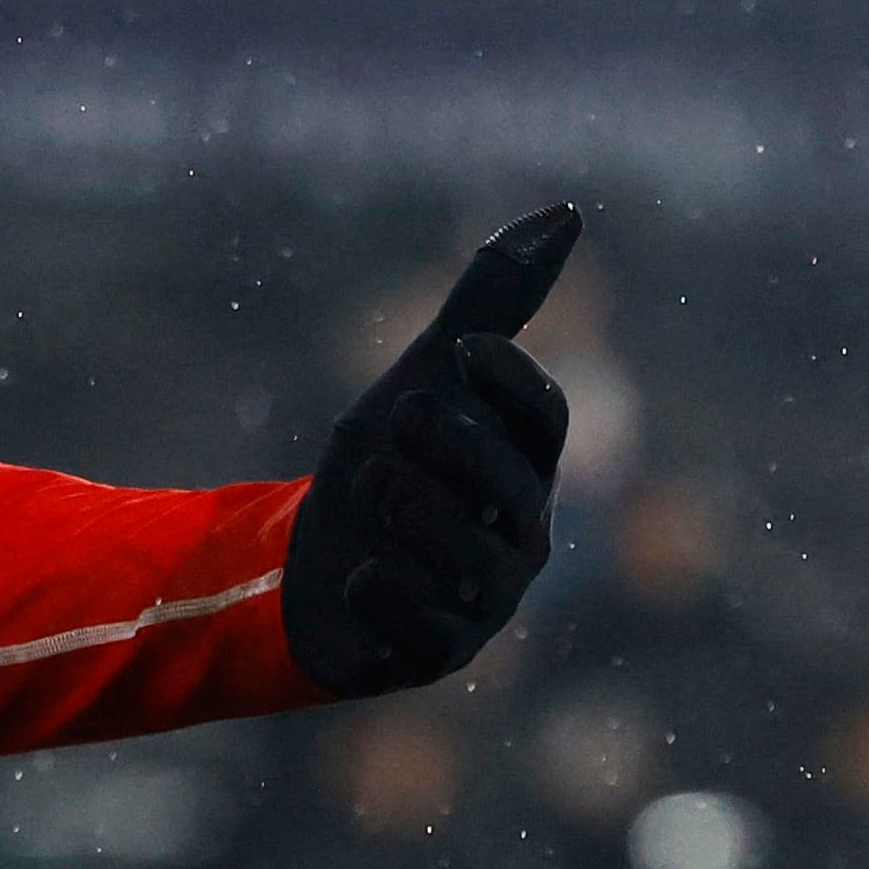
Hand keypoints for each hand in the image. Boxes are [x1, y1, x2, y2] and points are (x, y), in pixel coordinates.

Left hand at [281, 206, 580, 697]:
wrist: (304, 565)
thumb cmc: (386, 464)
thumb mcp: (424, 377)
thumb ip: (490, 303)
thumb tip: (564, 214)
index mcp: (525, 465)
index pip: (548, 420)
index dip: (514, 383)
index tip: (462, 348)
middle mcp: (520, 536)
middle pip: (512, 485)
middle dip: (451, 445)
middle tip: (399, 418)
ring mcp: (482, 602)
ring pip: (471, 558)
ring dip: (413, 513)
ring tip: (371, 490)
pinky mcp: (430, 655)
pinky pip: (425, 631)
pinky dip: (389, 596)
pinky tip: (362, 572)